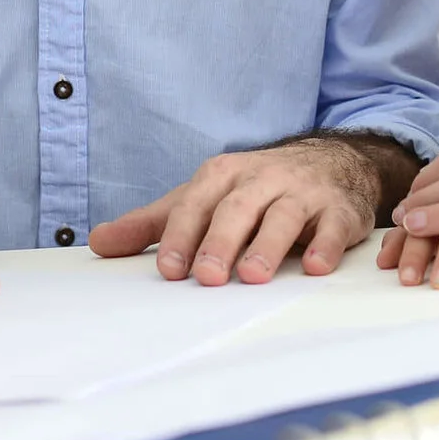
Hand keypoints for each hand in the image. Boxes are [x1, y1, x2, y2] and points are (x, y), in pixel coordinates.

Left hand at [89, 138, 380, 283]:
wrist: (332, 162)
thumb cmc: (255, 189)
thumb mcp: (203, 198)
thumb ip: (154, 224)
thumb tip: (98, 242)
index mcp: (223, 176)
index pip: (196, 204)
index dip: (181, 236)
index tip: (169, 268)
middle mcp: (262, 179)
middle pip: (238, 208)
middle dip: (220, 241)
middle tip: (206, 276)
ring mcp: (303, 193)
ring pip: (284, 215)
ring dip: (268, 245)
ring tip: (252, 276)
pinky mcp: (340, 211)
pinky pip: (334, 227)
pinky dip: (326, 245)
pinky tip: (315, 267)